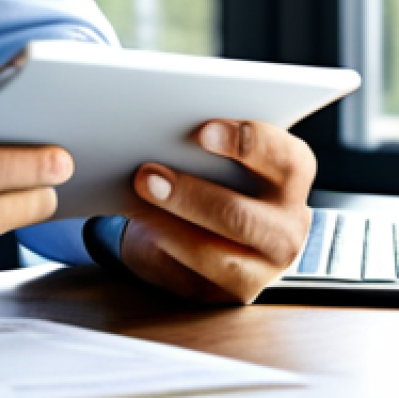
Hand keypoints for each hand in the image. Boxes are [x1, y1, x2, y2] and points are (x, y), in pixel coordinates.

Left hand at [120, 120, 315, 303]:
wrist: (204, 223)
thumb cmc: (212, 171)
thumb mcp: (218, 151)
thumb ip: (205, 142)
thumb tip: (159, 133)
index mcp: (291, 177)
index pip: (284, 158)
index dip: (246, 143)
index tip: (203, 133)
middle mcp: (286, 227)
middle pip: (240, 217)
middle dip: (188, 196)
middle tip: (147, 176)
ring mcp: (262, 269)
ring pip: (213, 255)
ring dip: (166, 227)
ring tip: (136, 203)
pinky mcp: (230, 293)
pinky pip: (191, 277)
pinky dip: (159, 249)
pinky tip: (140, 228)